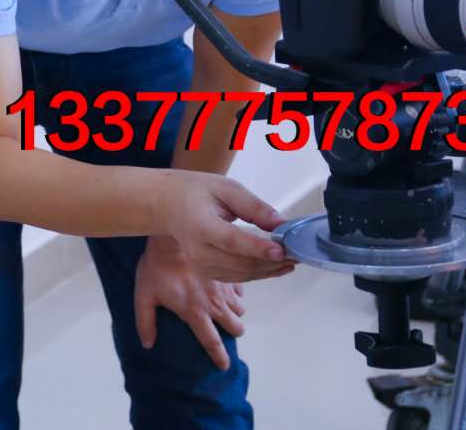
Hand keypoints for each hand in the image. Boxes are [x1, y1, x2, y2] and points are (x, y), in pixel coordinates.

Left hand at [135, 234, 280, 370]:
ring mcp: (224, 287)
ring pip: (240, 309)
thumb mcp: (143, 295)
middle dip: (233, 332)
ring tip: (224, 309)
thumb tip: (147, 344)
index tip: (224, 366)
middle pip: (236, 328)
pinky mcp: (227, 272)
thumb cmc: (156, 266)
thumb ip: (145, 321)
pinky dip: (235, 293)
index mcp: (195, 312)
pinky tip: (225, 289)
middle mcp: (214, 303)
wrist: (171, 237)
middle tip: (224, 330)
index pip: (212, 342)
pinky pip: (239, 289)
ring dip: (234, 313)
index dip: (219, 357)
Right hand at [160, 170, 293, 282]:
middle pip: (241, 264)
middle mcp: (198, 251)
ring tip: (293, 260)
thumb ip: (253, 205)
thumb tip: (281, 224)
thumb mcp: (225, 187)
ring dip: (270, 270)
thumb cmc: (196, 192)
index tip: (283, 249)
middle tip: (298, 253)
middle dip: (273, 261)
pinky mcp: (207, 273)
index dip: (259, 248)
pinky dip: (259, 273)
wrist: (168, 205)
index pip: (232, 241)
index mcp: (200, 225)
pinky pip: (238, 277)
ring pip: (243, 275)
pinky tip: (275, 266)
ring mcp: (201, 266)